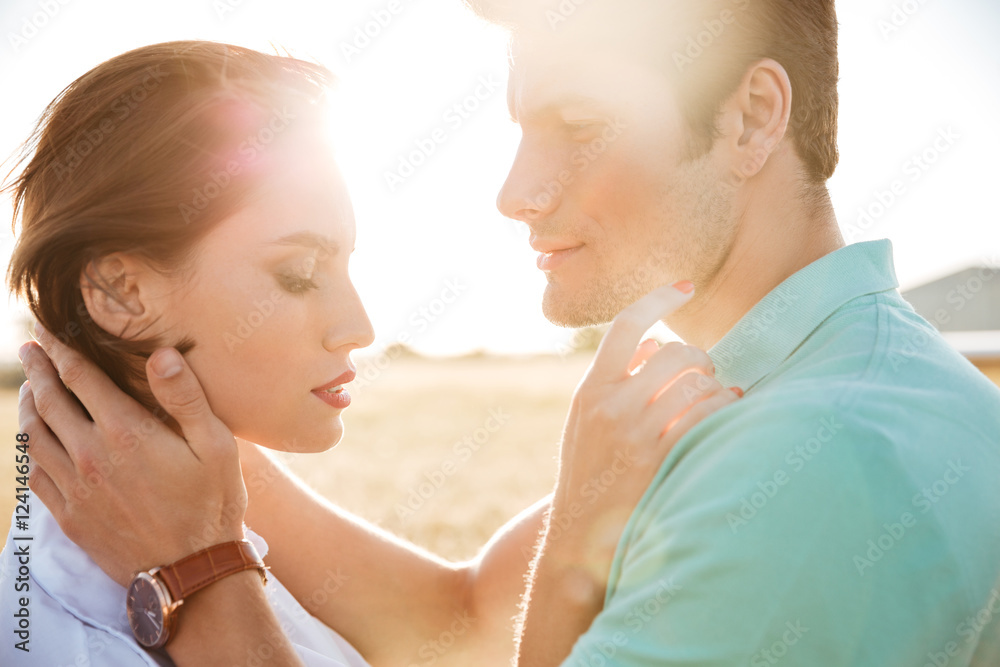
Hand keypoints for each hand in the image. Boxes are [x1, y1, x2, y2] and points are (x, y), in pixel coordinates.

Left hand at [18, 324, 246, 585]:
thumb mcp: (215, 445)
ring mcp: (75, 488)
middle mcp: (90, 455)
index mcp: (125, 432)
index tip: (48, 329)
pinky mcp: (70, 516)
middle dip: (39, 369)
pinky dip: (31, 449)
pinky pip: (36, 474)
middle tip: (32, 347)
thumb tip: (161, 353)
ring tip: (32, 389)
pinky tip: (38, 442)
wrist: (191, 572)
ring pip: (34, 436)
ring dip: (29, 405)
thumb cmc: (212, 504)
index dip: (61, 348)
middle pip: (49, 400)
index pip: (80, 376)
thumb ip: (186, 397)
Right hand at [515, 283, 741, 665]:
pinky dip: (725, 407)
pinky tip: (728, 410)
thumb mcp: (585, 423)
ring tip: (718, 396)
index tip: (684, 287)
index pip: (626, 327)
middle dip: (699, 358)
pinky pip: (708, 413)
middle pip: (673, 352)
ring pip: (696, 381)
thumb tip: (655, 344)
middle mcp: (609, 404)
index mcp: (589, 390)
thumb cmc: (589, 476)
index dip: (658, 300)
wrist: (578, 540)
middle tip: (705, 372)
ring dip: (715, 385)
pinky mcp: (660, 457)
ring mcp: (634, 431)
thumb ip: (613, 381)